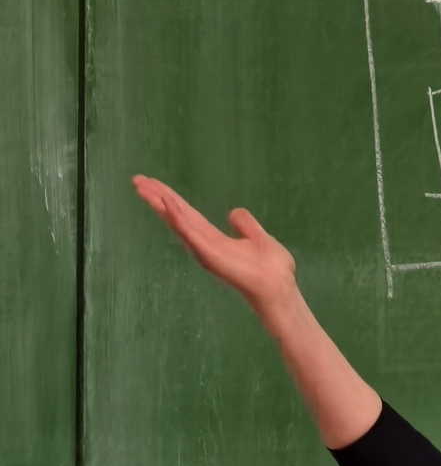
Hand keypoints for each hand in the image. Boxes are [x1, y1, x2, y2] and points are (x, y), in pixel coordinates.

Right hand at [132, 176, 297, 318]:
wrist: (278, 286)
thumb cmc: (272, 268)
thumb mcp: (258, 237)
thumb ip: (245, 224)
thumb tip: (233, 212)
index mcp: (213, 237)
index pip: (186, 213)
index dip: (169, 198)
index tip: (152, 183)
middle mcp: (204, 242)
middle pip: (176, 215)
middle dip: (156, 197)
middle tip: (137, 180)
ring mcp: (204, 249)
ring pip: (177, 221)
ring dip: (159, 203)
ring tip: (142, 186)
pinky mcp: (209, 254)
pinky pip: (190, 233)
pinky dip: (178, 219)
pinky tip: (167, 204)